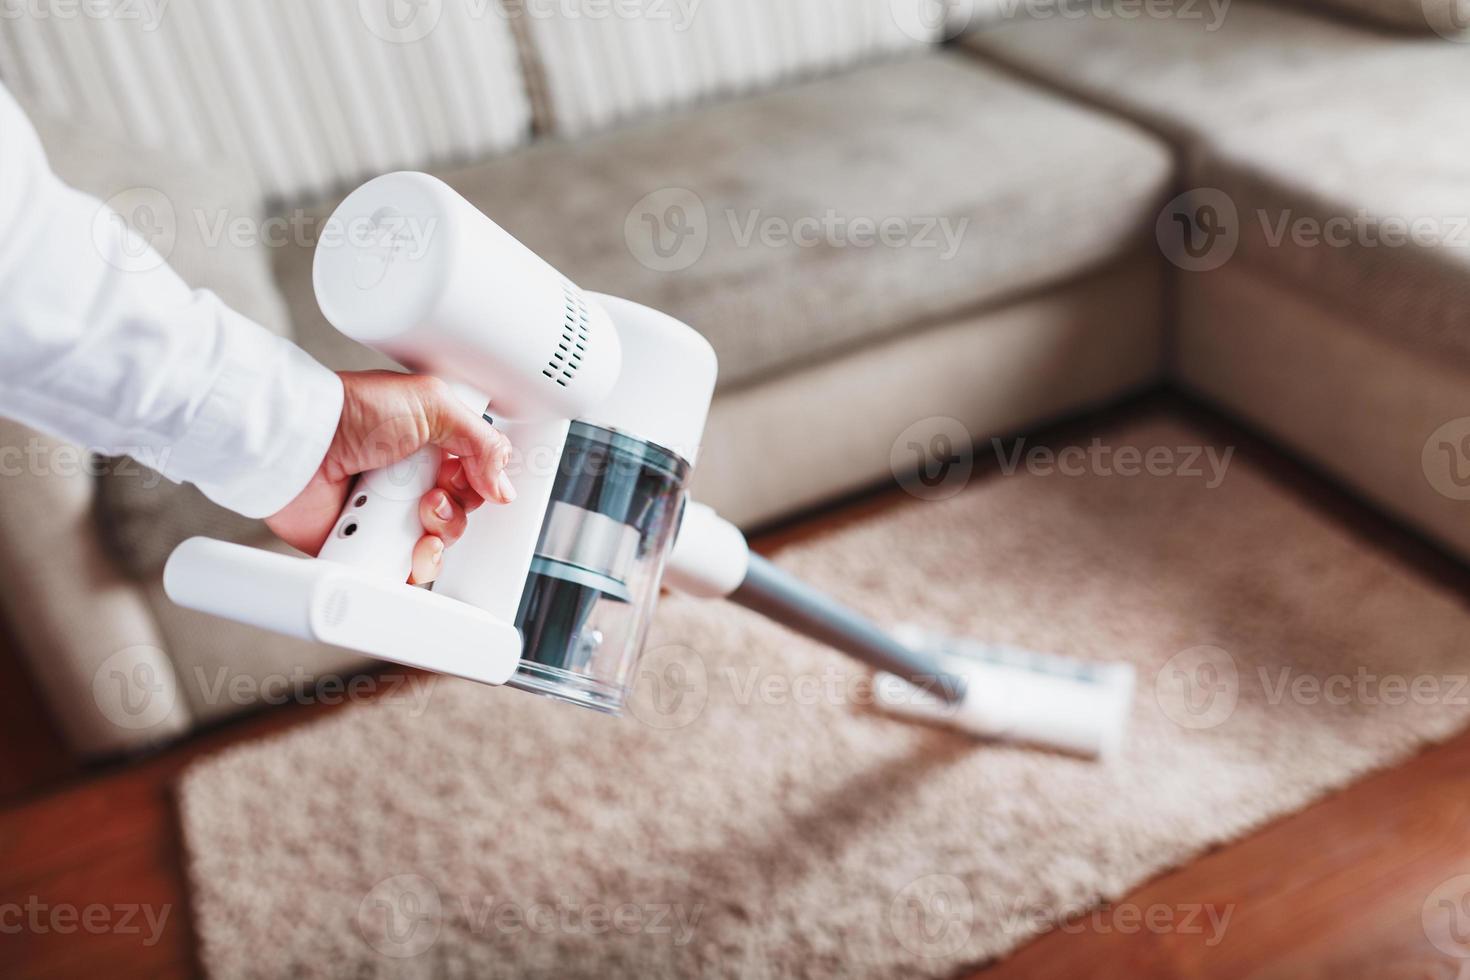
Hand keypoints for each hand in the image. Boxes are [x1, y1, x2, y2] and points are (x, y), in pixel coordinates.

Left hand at [266, 371, 514, 583]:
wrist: (301, 445)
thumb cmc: (352, 413)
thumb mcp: (433, 404)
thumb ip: (482, 440)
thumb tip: (503, 485)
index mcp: (430, 446)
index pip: (475, 477)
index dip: (479, 484)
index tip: (468, 478)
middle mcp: (410, 481)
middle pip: (460, 514)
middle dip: (454, 511)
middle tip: (430, 495)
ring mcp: (389, 515)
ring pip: (437, 546)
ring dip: (434, 537)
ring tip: (410, 517)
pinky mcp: (367, 545)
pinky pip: (402, 570)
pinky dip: (407, 566)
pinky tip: (398, 546)